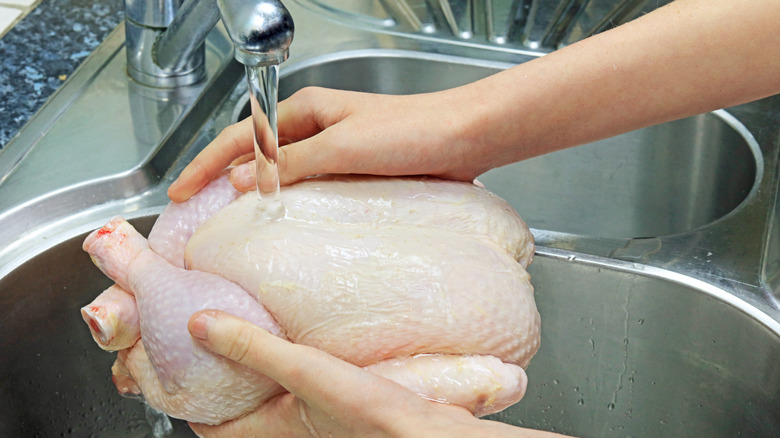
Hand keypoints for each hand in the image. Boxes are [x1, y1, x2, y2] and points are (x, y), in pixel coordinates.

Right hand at [168, 87, 491, 201]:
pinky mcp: (355, 173)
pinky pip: (312, 191)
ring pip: (283, 176)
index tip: (179, 191)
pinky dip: (293, 206)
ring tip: (233, 227)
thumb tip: (239, 180)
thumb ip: (290, 164)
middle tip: (198, 214)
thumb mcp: (341, 147)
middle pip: (256, 156)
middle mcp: (317, 129)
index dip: (204, 165)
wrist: (464, 138)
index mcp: (306, 112)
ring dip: (258, 196)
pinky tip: (287, 227)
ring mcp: (336, 152)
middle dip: (223, 181)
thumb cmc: (411, 131)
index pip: (239, 137)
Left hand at [187, 309, 564, 437]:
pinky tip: (307, 341)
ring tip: (256, 335)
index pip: (211, 426)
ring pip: (274, 397)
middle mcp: (290, 431)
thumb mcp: (303, 372)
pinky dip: (294, 367)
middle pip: (241, 409)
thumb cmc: (371, 417)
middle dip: (226, 380)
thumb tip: (201, 324)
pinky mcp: (343, 407)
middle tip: (214, 344)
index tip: (178, 369)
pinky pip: (304, 387)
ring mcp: (317, 421)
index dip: (189, 400)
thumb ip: (253, 347)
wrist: (427, 432)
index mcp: (271, 430)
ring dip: (260, 371)